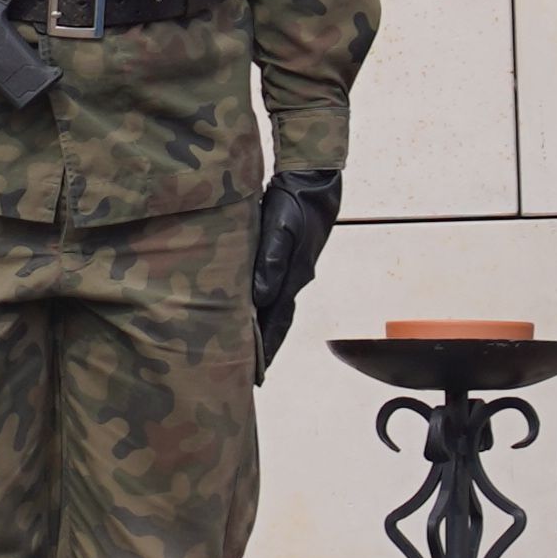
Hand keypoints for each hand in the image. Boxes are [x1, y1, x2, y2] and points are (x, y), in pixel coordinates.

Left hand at [249, 170, 340, 379]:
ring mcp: (288, 269)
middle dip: (264, 346)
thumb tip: (259, 298)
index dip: (266, 348)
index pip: (277, 322)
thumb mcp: (281, 231)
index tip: (256, 373)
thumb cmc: (296, 206)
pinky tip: (247, 310)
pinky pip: (269, 288)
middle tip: (246, 372)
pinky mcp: (281, 257)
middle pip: (276, 321)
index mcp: (292, 279)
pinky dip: (259, 305)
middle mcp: (292, 279)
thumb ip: (270, 262)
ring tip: (244, 349)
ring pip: (272, 306)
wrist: (312, 184)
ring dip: (260, 328)